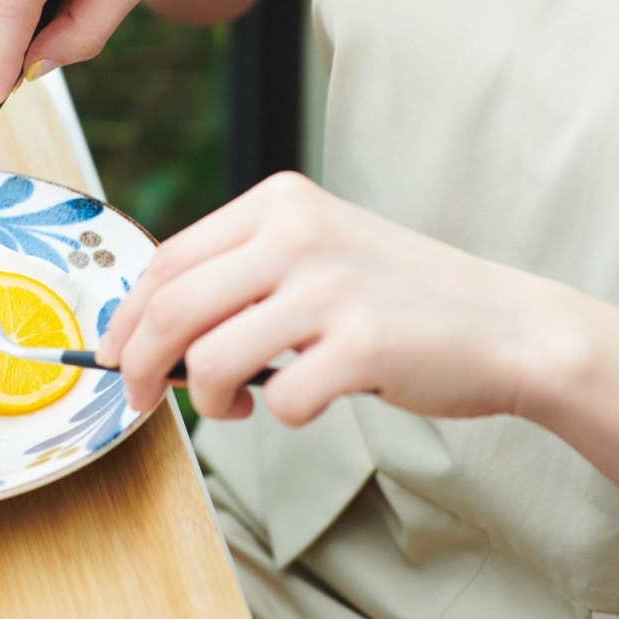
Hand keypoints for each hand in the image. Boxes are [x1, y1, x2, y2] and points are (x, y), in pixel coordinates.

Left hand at [97, 172, 590, 425]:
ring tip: (236, 405)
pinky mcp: (363, 343)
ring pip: (212, 358)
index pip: (167, 259)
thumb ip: (241, 275)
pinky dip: (280, 417)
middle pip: (172, 307)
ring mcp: (332, 287)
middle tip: (139, 397)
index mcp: (280, 201)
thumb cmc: (399, 298)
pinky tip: (303, 403)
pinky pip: (280, 400)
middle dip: (139, 365)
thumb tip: (149, 333)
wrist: (505, 324)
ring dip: (208, 399)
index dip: (126, 317)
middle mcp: (300, 233)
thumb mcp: (317, 254)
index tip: (114, 355)